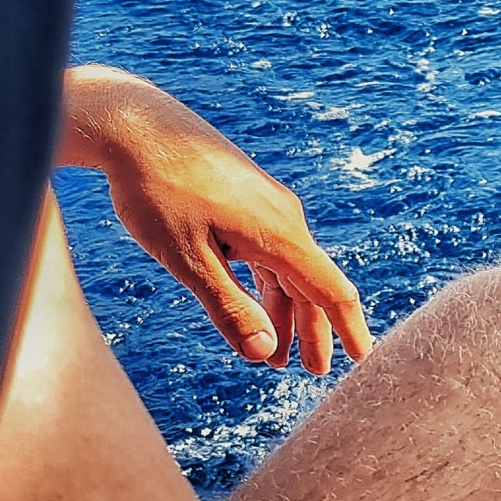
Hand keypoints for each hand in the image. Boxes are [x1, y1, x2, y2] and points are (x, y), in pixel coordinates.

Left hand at [60, 67, 369, 374]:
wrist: (138, 126)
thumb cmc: (156, 190)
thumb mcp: (186, 259)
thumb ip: (228, 307)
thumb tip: (265, 353)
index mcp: (279, 236)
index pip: (330, 291)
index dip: (348, 329)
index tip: (363, 362)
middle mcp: (285, 220)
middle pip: (312, 285)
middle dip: (314, 332)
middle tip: (312, 374)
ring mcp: (269, 209)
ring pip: (289, 271)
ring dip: (286, 313)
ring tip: (276, 355)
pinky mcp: (250, 202)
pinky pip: (271, 253)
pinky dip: (268, 286)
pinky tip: (256, 305)